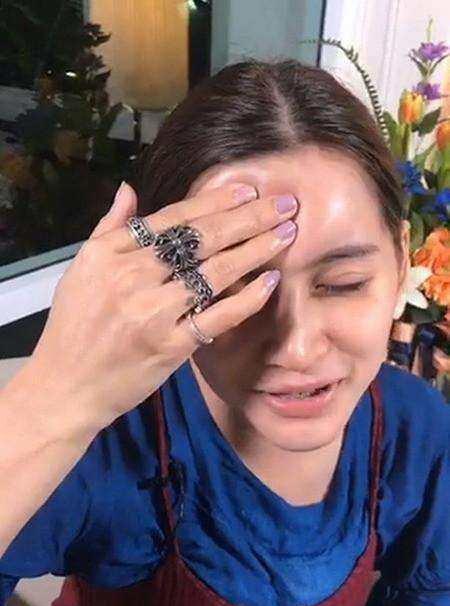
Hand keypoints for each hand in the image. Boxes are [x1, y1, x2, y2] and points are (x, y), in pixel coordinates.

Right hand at [27, 181, 297, 432]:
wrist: (66, 386)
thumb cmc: (74, 329)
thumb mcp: (81, 270)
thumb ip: (109, 228)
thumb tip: (129, 188)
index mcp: (109, 253)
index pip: (171, 219)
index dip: (214, 202)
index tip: (248, 190)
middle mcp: (131, 276)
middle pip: (200, 240)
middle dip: (248, 218)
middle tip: (285, 203)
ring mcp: (152, 312)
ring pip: (214, 273)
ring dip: (255, 250)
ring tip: (287, 234)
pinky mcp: (169, 347)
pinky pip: (216, 317)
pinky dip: (246, 300)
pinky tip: (269, 282)